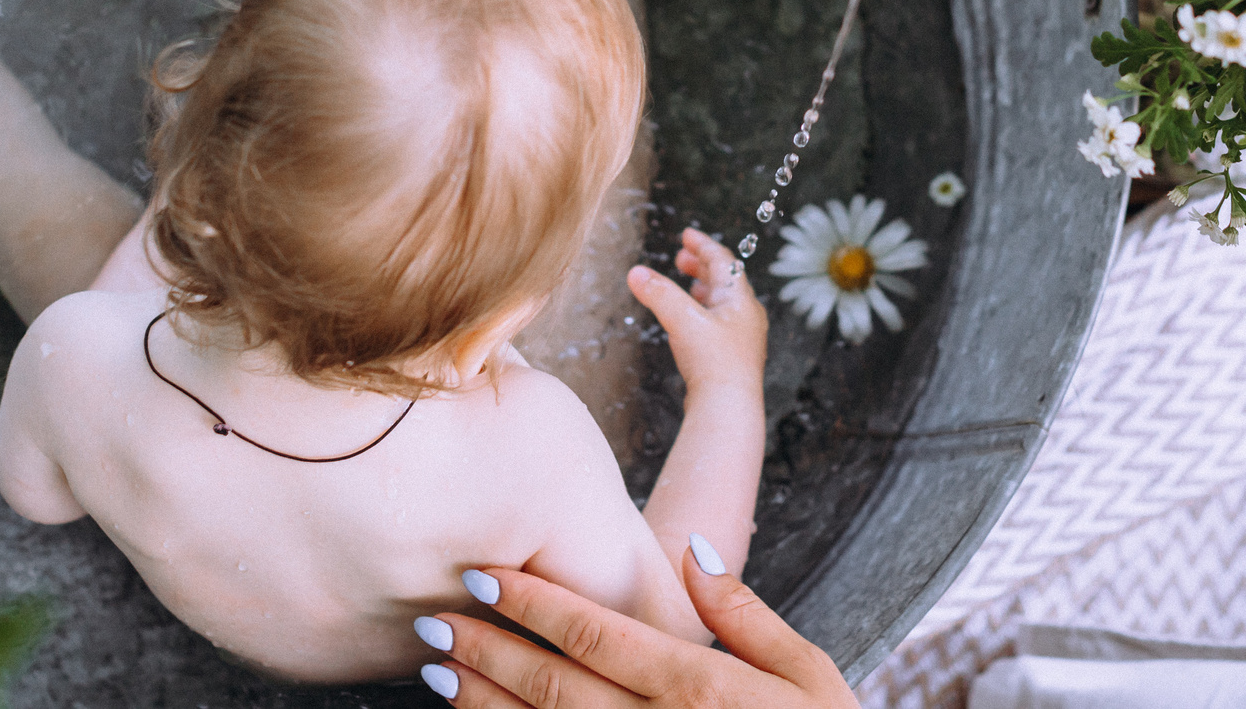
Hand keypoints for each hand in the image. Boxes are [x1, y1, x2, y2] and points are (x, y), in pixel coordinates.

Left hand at [419, 550, 855, 708]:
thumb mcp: (810, 676)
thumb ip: (746, 613)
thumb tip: (693, 552)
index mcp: (699, 688)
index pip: (596, 634)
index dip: (532, 603)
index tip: (484, 577)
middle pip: (552, 685)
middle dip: (487, 650)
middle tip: (435, 621)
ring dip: (482, 705)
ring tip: (436, 674)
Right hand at [629, 230, 765, 403]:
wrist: (728, 409)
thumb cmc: (714, 363)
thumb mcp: (682, 320)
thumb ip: (658, 294)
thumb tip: (635, 272)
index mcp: (741, 300)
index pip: (723, 262)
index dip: (703, 245)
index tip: (687, 235)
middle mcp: (746, 317)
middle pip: (725, 281)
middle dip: (701, 266)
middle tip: (681, 257)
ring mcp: (741, 339)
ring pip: (722, 304)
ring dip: (703, 289)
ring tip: (687, 284)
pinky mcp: (731, 359)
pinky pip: (717, 325)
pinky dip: (702, 313)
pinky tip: (689, 322)